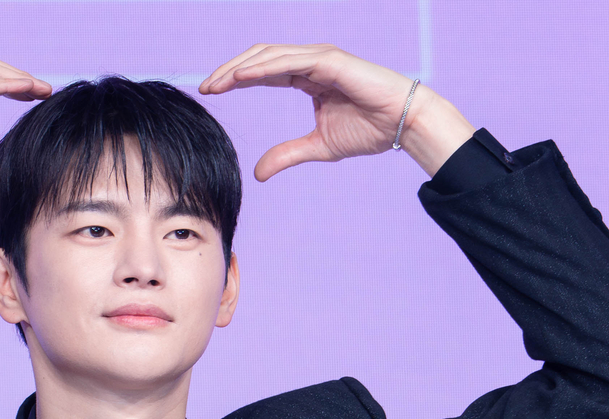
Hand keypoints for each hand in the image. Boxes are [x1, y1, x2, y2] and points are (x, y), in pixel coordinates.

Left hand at [198, 43, 472, 179]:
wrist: (403, 124)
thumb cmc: (369, 130)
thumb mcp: (317, 147)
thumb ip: (287, 154)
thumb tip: (258, 172)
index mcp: (306, 77)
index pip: (262, 72)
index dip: (235, 80)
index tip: (210, 92)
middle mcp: (310, 62)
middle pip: (259, 58)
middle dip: (229, 71)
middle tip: (205, 87)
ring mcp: (320, 57)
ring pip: (269, 55)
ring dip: (240, 67)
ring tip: (217, 82)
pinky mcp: (330, 60)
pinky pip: (290, 61)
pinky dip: (264, 67)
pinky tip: (242, 77)